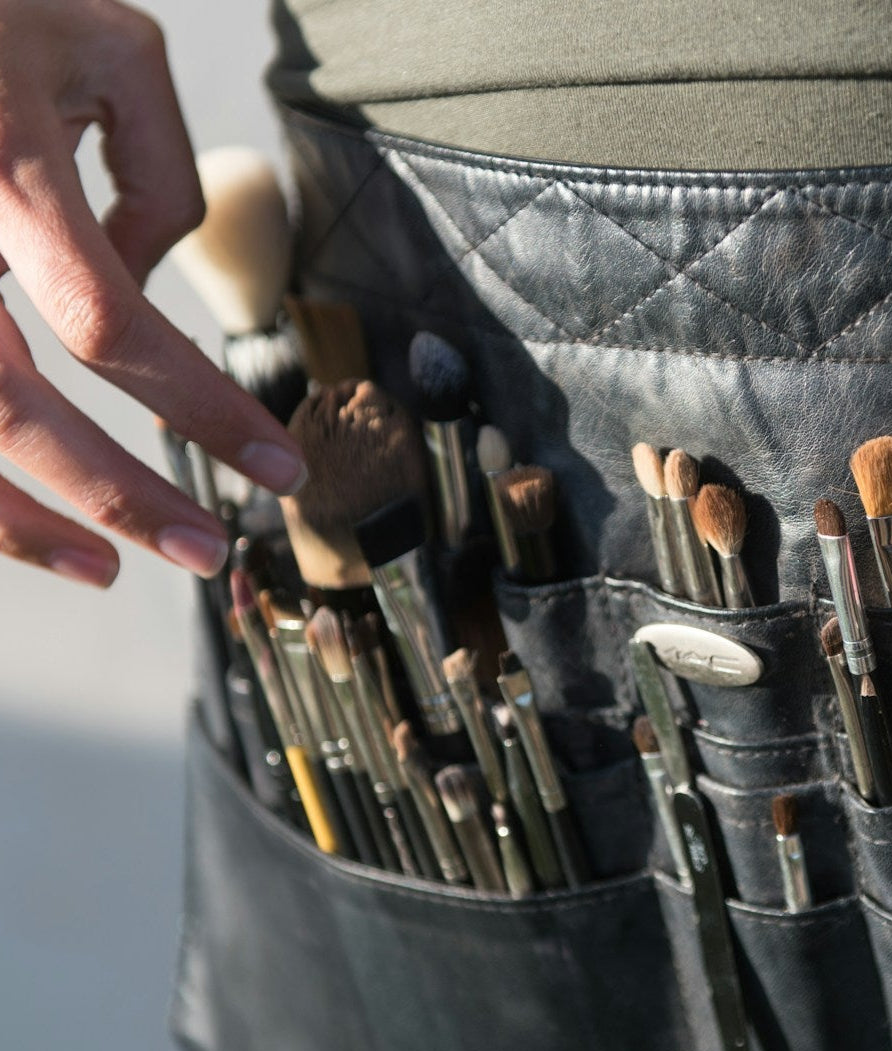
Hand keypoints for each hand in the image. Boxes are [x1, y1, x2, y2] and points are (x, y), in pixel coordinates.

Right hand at [0, 0, 305, 587]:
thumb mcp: (105, 46)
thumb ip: (154, 177)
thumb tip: (137, 283)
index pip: (111, 325)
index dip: (201, 409)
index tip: (279, 468)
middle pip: (11, 404)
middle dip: (116, 494)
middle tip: (207, 553)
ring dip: (18, 520)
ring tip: (104, 570)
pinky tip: (22, 520)